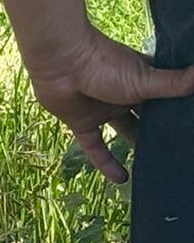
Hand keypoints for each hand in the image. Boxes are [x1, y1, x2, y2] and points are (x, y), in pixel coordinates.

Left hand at [28, 25, 193, 183]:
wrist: (61, 62)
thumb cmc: (105, 64)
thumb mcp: (145, 79)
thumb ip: (175, 83)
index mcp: (142, 81)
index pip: (166, 100)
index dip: (177, 113)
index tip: (189, 129)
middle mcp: (124, 96)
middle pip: (146, 118)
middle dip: (159, 132)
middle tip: (178, 152)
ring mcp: (102, 110)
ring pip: (124, 132)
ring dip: (137, 147)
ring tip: (156, 166)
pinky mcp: (81, 123)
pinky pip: (95, 148)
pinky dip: (106, 164)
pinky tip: (122, 180)